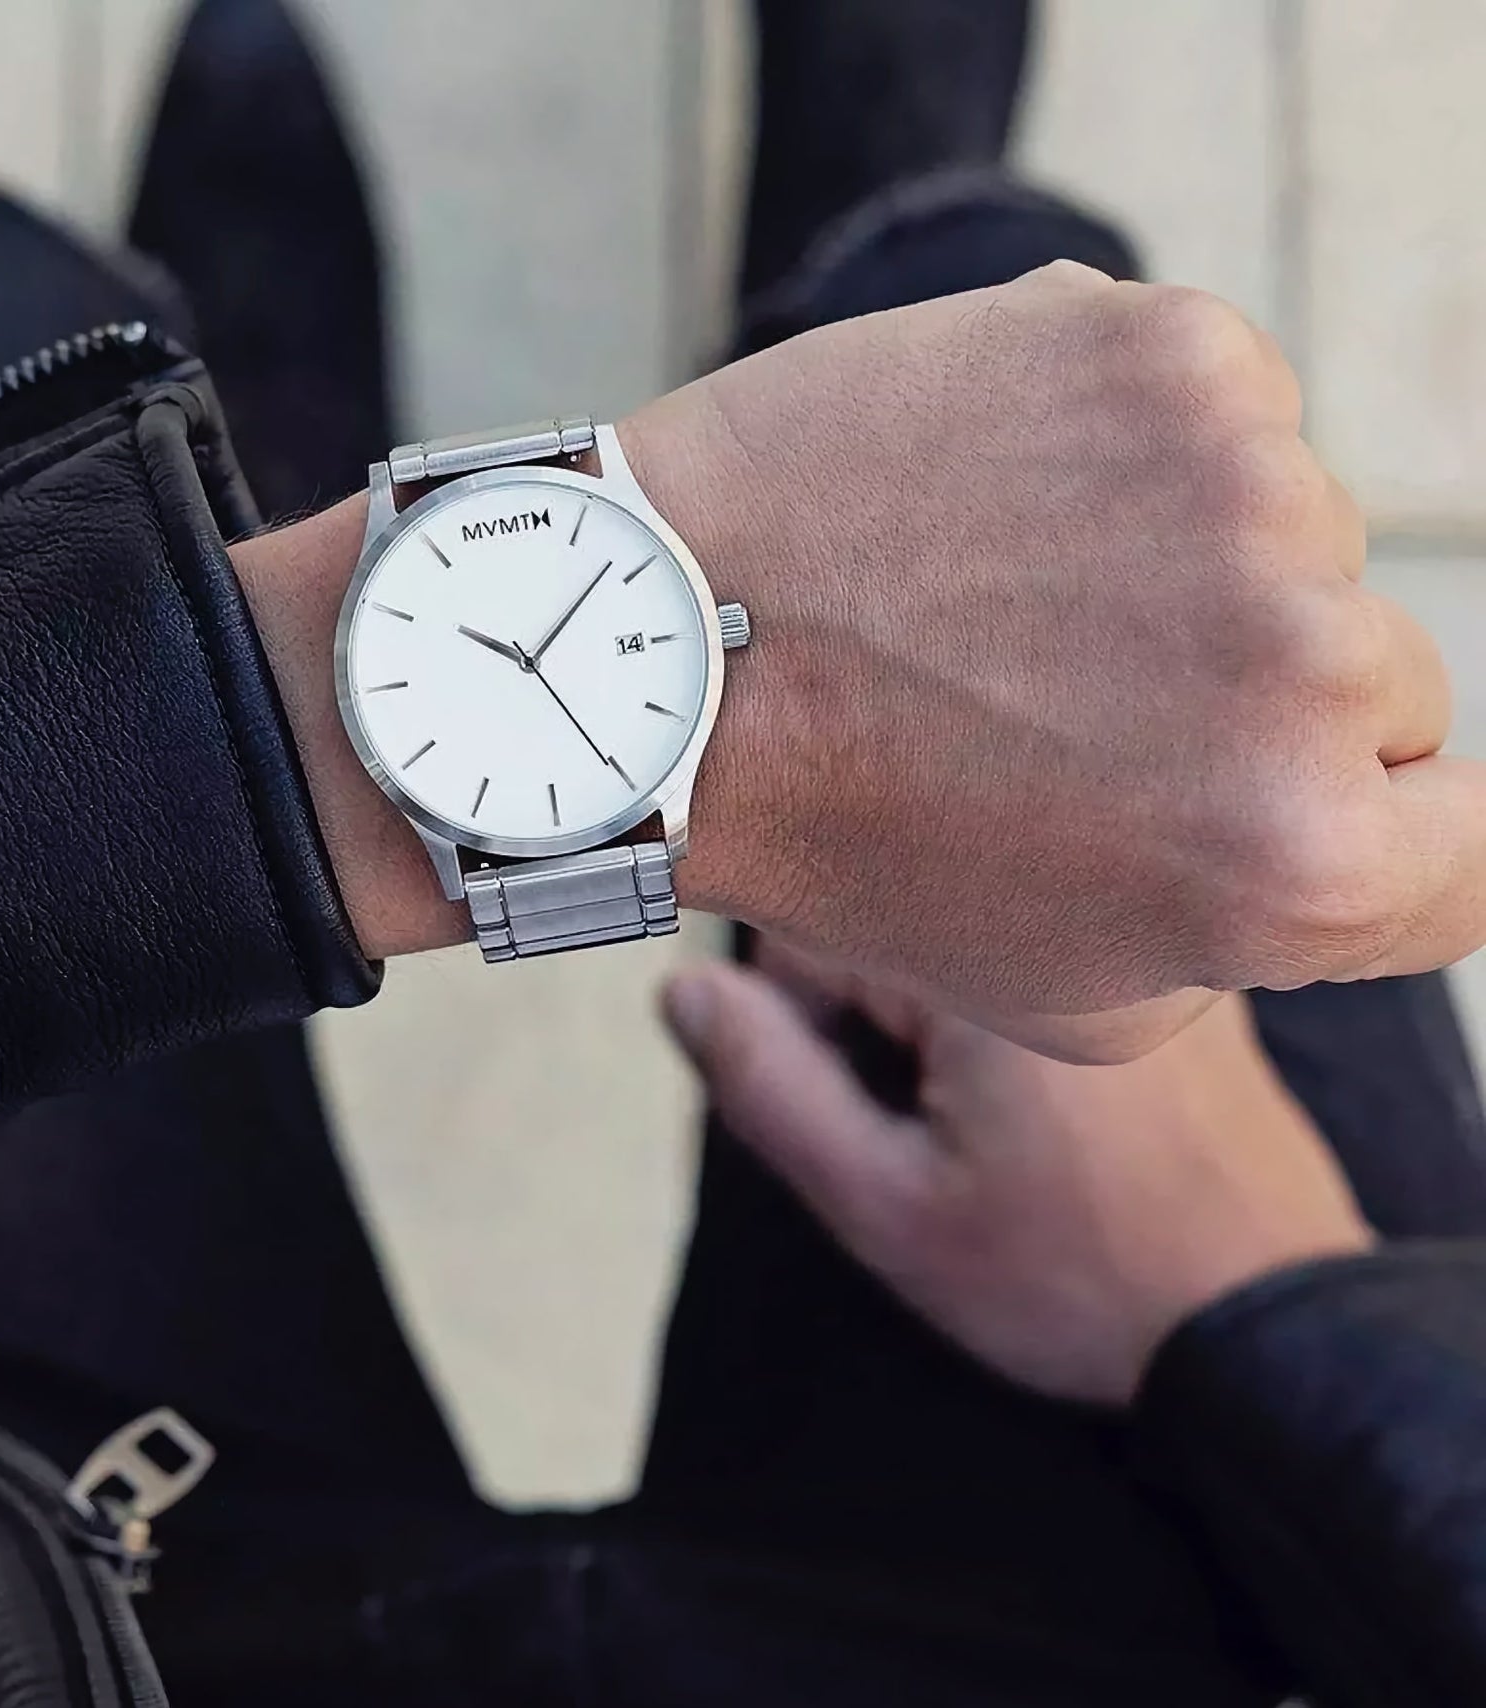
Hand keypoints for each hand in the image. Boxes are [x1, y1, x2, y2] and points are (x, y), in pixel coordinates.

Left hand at [237, 263, 1485, 1030]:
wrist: (671, 649)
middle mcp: (1306, 669)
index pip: (1468, 850)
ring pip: (1299, 543)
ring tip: (1000, 609)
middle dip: (1254, 714)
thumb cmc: (853, 841)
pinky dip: (1134, 461)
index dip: (1379, 841)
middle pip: (1383, 686)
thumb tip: (1353, 824)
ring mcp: (1248, 490)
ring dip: (1187, 575)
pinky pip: (1225, 422)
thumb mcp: (1071, 984)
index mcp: (1293, 863)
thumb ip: (1258, 927)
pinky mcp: (1174, 354)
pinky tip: (995, 510)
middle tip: (1067, 712)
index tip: (1273, 807)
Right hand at [663, 944, 1374, 1406]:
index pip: (817, 921)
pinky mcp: (1188, 975)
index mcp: (990, 963)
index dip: (794, 1015)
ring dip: (945, 1009)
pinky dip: (1019, 1008)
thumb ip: (769, 1085)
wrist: (1265, 1331)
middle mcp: (1077, 923)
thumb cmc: (1077, 1278)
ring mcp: (1142, 943)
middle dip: (871, 1011)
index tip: (840, 1099)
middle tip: (914, 1124)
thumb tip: (686, 991)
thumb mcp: (888, 1205)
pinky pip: (1056, 949)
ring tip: (989, 1124)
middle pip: (898, 916)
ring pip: (973, 934)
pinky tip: (1051, 1104)